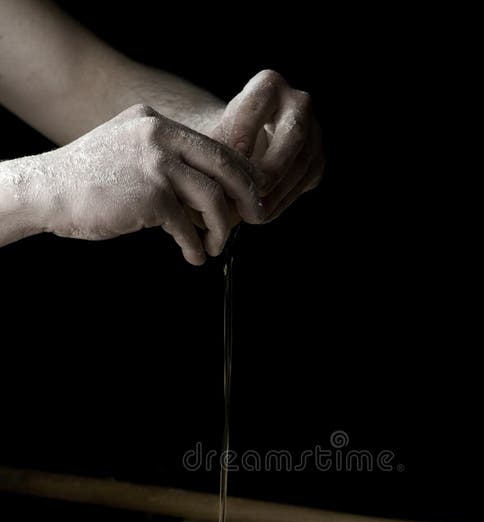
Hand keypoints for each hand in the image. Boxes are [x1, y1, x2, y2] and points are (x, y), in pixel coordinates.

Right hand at [25, 104, 264, 263]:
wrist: (47, 191)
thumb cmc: (87, 182)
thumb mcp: (127, 153)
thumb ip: (164, 161)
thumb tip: (207, 192)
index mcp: (156, 123)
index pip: (212, 145)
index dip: (238, 173)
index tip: (250, 194)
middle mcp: (159, 135)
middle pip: (224, 164)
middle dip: (247, 196)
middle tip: (255, 218)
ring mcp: (155, 163)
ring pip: (211, 198)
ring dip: (220, 228)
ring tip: (215, 246)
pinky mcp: (150, 194)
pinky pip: (187, 225)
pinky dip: (195, 246)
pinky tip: (194, 256)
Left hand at [212, 70, 323, 221]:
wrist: (245, 145)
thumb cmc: (224, 138)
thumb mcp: (215, 134)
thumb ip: (212, 150)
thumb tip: (208, 180)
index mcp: (269, 85)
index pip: (258, 107)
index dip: (243, 134)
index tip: (229, 161)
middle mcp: (299, 103)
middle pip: (293, 134)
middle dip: (270, 168)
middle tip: (248, 194)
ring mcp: (314, 133)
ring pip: (301, 165)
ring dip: (276, 193)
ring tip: (251, 214)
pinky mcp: (318, 161)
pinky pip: (303, 183)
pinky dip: (282, 202)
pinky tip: (263, 214)